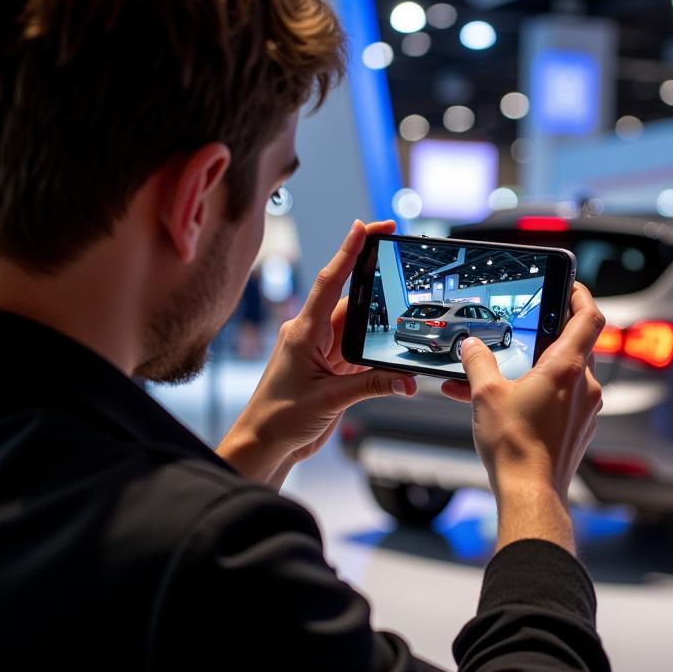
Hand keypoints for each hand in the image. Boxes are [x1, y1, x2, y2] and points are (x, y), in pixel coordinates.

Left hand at [218, 219, 416, 487]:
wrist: (265, 445)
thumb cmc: (279, 418)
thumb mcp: (329, 400)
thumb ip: (371, 386)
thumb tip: (406, 381)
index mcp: (304, 332)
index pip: (329, 282)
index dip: (348, 251)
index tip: (366, 226)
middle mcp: (313, 336)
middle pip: (350, 301)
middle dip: (374, 278)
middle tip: (397, 249)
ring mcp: (322, 353)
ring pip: (359, 328)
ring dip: (380, 325)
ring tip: (406, 311)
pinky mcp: (331, 371)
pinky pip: (360, 353)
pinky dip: (377, 354)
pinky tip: (394, 358)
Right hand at [440, 283, 604, 551]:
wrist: (531, 493)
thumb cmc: (515, 447)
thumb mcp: (486, 395)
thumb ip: (478, 362)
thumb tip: (471, 345)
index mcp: (566, 368)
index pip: (589, 318)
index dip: (581, 296)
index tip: (570, 287)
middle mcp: (584, 386)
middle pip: (577, 346)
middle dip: (550, 337)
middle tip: (527, 332)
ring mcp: (586, 410)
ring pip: (566, 376)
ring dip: (539, 370)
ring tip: (504, 377)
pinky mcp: (579, 430)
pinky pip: (563, 401)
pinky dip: (541, 395)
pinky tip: (510, 404)